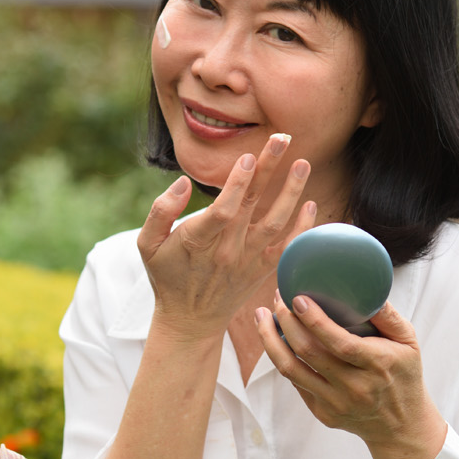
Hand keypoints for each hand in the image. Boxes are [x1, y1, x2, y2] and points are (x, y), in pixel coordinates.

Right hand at [137, 133, 314, 341]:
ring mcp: (247, 261)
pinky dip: (302, 229)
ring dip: (291, 192)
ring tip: (303, 163)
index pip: (223, 209)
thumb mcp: (146, 245)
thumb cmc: (167, 276)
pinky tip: (311, 204)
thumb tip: (183, 183)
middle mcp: (226, 251)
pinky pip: (287, 249)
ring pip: (275, 223)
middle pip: (253, 205)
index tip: (248, 157)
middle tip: (282, 138)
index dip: (237, 184)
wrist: (190, 320)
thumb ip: (160, 212)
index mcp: (197, 241)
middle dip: (269, 169)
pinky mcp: (262, 271)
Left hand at [255, 295, 445, 457]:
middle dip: (286, 321)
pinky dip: (283, 358)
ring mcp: (336, 403)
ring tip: (262, 317)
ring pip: (290, 369)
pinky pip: (295, 382)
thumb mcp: (408, 342)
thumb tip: (365, 286)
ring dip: (270, 340)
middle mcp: (354, 387)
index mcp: (377, 364)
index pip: (339, 342)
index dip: (314, 319)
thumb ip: (388, 315)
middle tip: (277, 299)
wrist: (401, 426)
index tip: (297, 298)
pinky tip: (277, 339)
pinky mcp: (323, 413)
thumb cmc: (404, 375)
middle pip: (307, 352)